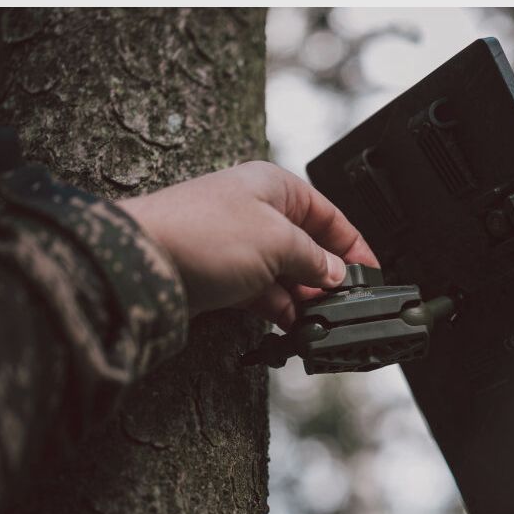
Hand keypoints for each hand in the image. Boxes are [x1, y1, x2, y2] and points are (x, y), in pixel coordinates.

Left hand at [118, 161, 377, 326]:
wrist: (142, 262)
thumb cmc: (201, 233)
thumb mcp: (277, 241)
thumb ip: (313, 259)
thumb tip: (334, 274)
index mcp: (275, 187)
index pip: (329, 215)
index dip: (353, 246)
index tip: (370, 275)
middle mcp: (257, 211)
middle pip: (308, 246)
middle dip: (327, 276)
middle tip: (346, 305)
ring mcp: (239, 245)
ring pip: (286, 273)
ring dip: (304, 297)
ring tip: (322, 321)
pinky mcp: (222, 275)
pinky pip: (263, 293)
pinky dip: (280, 309)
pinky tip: (294, 326)